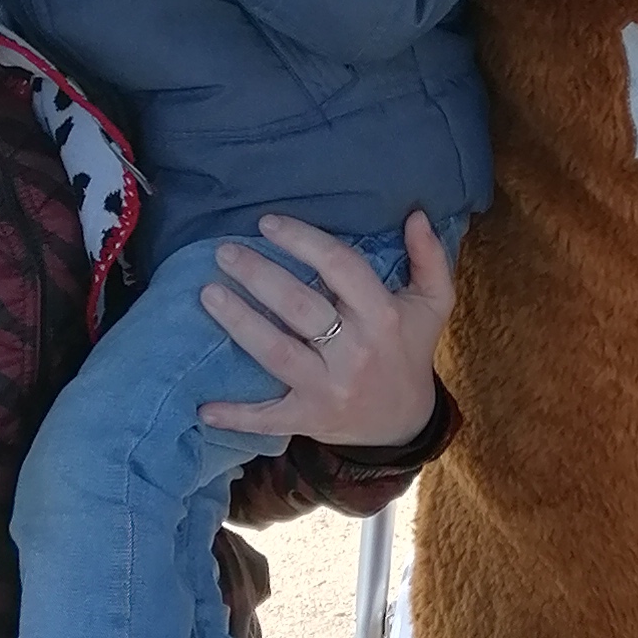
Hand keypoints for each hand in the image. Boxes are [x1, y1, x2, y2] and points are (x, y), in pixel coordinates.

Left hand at [201, 211, 453, 448]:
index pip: (340, 266)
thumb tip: (415, 214)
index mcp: (383, 316)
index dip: (302, 240)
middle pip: (300, 307)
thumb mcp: (433, 303)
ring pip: (276, 352)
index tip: (267, 223)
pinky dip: (236, 416)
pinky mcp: (310, 418)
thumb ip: (429, 256)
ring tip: (208, 293)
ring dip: (239, 322)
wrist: (405, 422)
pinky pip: (268, 419)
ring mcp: (330, 388)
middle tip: (224, 252)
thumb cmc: (409, 350)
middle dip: (259, 275)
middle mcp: (356, 351)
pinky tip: (203, 408)